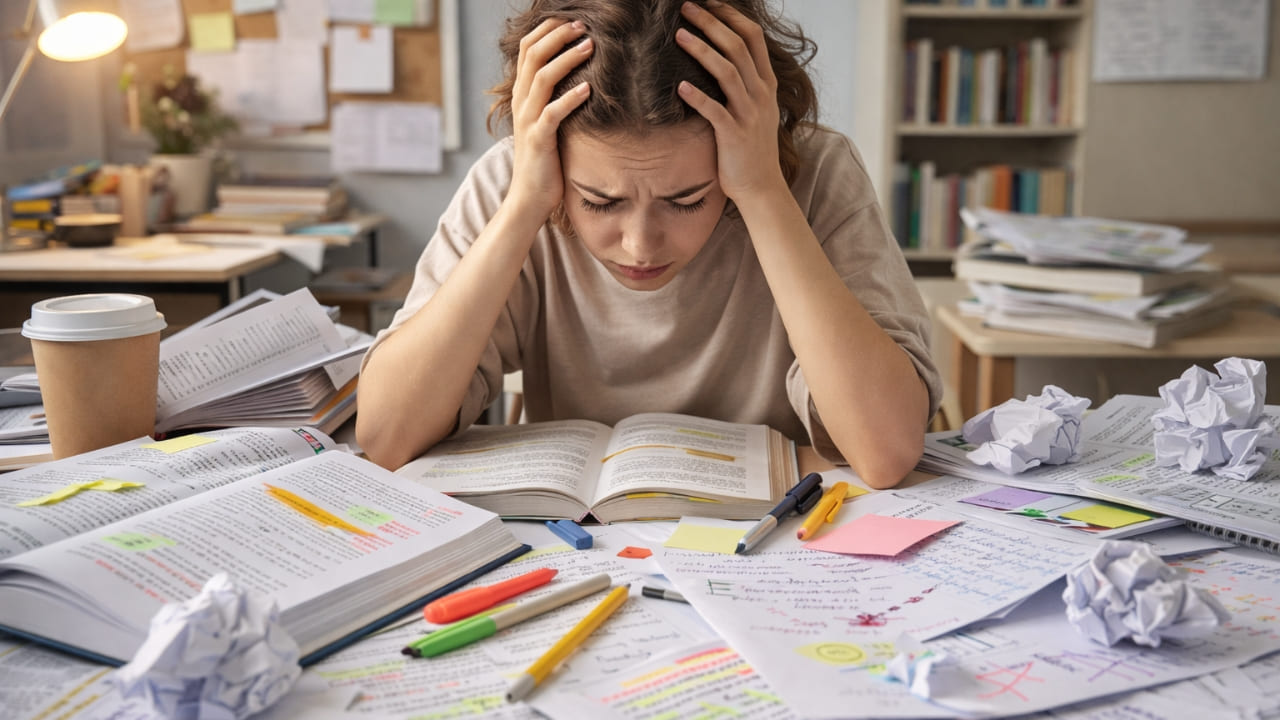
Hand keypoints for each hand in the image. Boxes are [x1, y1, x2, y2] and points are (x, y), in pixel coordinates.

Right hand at [508, 19, 593, 219]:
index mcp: (522, 95)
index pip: (527, 50)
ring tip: (590, 46)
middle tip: (584, 25)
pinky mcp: (538, 141)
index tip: (572, 19)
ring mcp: (528, 121)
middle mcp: (521, 103)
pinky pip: (552, 114)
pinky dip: (570, 99)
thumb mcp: (548, 123)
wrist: (529, 198)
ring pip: (542, 79)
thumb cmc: (545, 160)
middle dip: (558, 36)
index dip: (547, 31)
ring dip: (567, 59)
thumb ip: (556, 99)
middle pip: (532, 56)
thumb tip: (583, 77)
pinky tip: (589, 89)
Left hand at [676, 1, 787, 201]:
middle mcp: (761, 94)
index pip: (753, 37)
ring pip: (728, 72)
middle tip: (686, 8)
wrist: (760, 186)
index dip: (731, 16)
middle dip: (711, 23)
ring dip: (702, 51)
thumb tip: (722, 58)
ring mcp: (750, 113)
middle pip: (738, 46)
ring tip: (679, 35)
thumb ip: (745, 83)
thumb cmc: (751, 147)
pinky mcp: (734, 134)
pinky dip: (698, 96)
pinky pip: (715, 110)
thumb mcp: (756, 108)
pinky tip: (680, 86)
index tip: (710, 2)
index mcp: (767, 83)